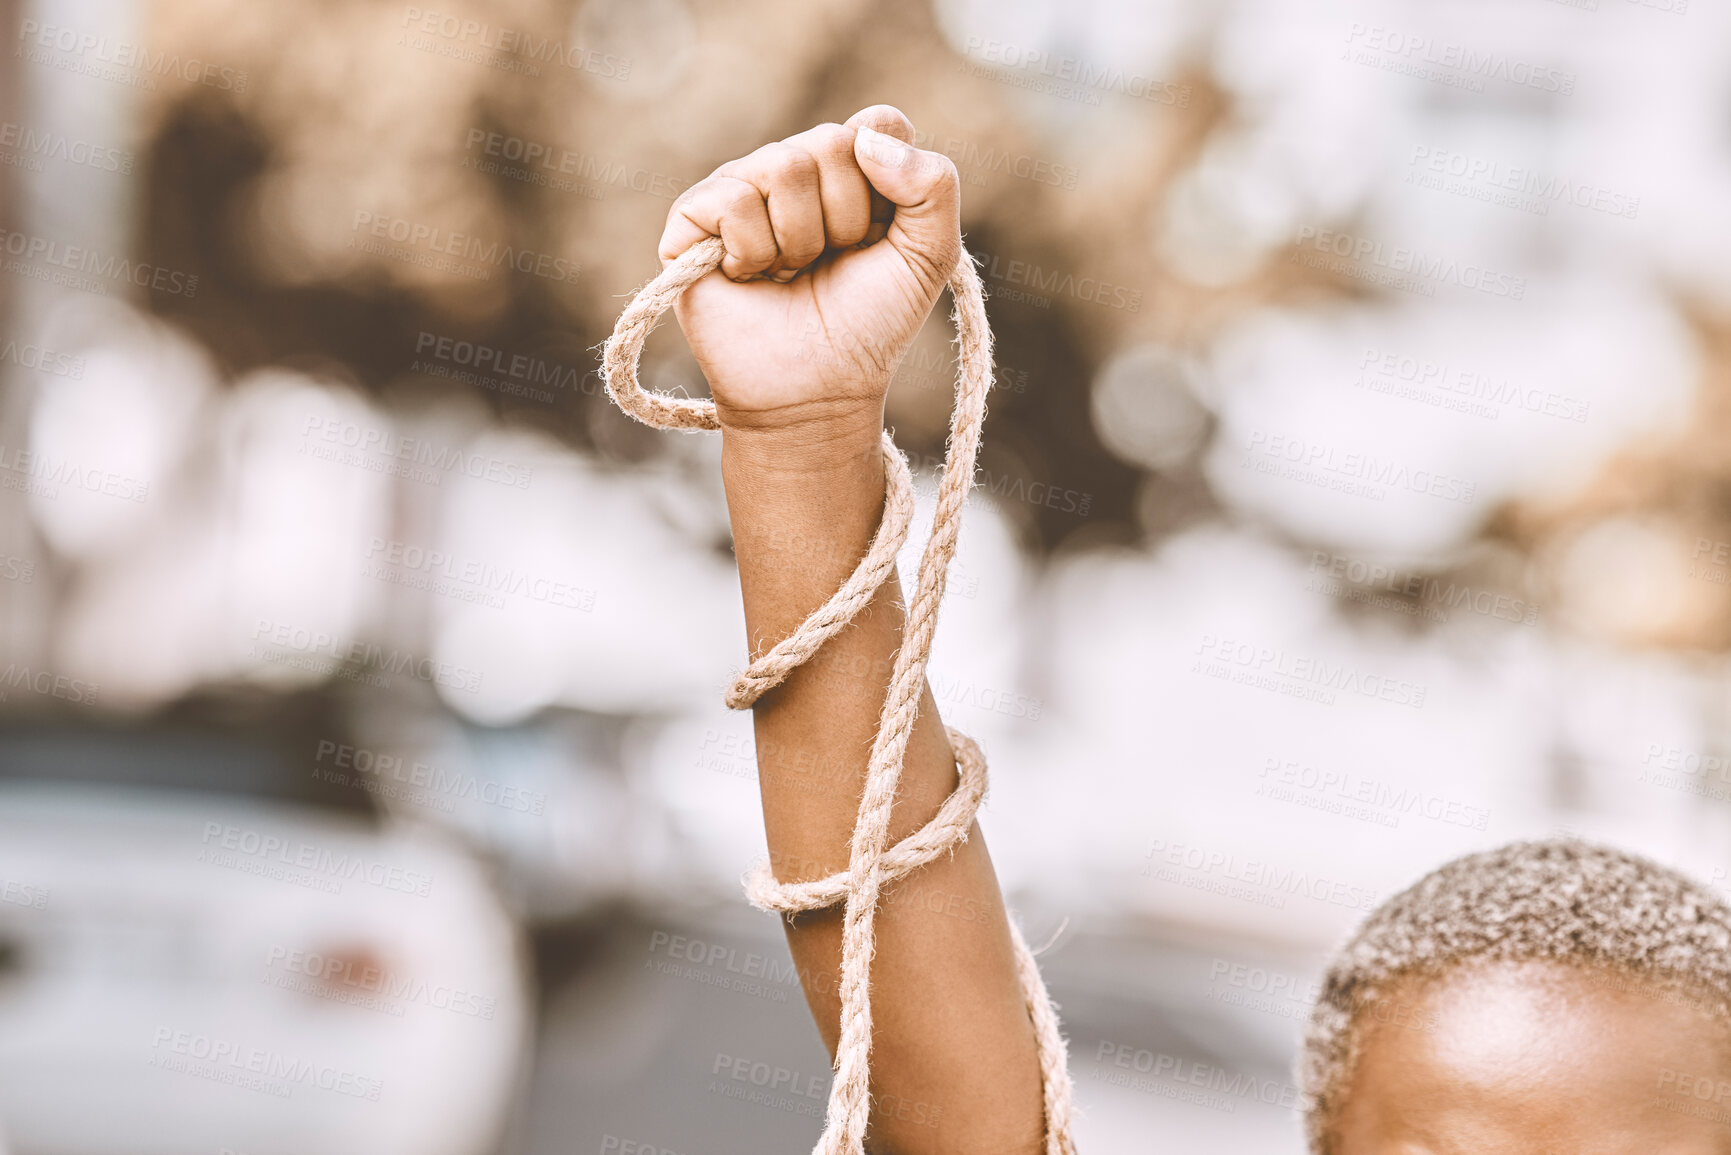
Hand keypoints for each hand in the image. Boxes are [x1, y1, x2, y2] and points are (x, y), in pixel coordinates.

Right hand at [658, 104, 961, 439]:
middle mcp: (792, 168)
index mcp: (849, 168)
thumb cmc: (870, 327)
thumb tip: (864, 138)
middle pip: (832, 142)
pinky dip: (752, 250)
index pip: (878, 124)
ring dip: (799, 240)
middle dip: (845, 220)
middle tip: (829, 263)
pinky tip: (748, 276)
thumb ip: (933, 184)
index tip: (879, 238)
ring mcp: (740, 189)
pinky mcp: (692, 219)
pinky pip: (732, 198)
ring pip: (782, 166)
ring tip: (788, 274)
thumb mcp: (930, 255)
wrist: (816, 391)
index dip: (888, 185)